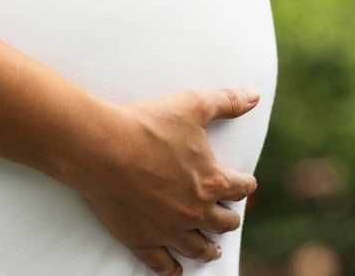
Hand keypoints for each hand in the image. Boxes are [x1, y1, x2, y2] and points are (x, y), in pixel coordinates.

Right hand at [64, 88, 260, 274]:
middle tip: (226, 217)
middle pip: (224, 223)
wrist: (101, 147)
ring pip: (198, 247)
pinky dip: (172, 268)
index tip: (242, 184)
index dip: (244, 185)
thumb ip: (227, 102)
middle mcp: (195, 210)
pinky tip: (176, 270)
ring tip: (212, 249)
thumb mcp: (194, 106)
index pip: (242, 189)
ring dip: (208, 248)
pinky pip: (162, 263)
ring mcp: (168, 229)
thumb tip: (254, 96)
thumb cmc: (147, 124)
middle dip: (228, 218)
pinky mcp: (141, 239)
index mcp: (212, 181)